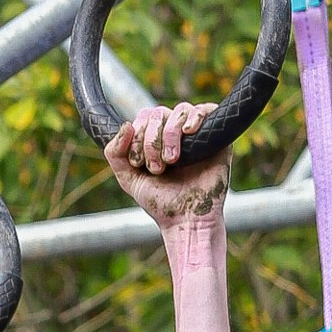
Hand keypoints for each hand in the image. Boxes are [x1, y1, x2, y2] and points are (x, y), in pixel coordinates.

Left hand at [103, 106, 229, 224]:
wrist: (187, 221)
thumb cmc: (162, 204)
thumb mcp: (129, 180)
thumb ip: (115, 153)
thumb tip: (126, 124)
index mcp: (156, 140)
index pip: (144, 117)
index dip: (138, 135)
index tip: (139, 163)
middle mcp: (175, 134)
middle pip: (159, 112)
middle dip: (152, 139)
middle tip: (157, 167)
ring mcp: (196, 135)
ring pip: (179, 110)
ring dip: (170, 134)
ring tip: (172, 160)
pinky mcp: (216, 138)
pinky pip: (206, 110)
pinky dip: (196, 116)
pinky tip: (188, 131)